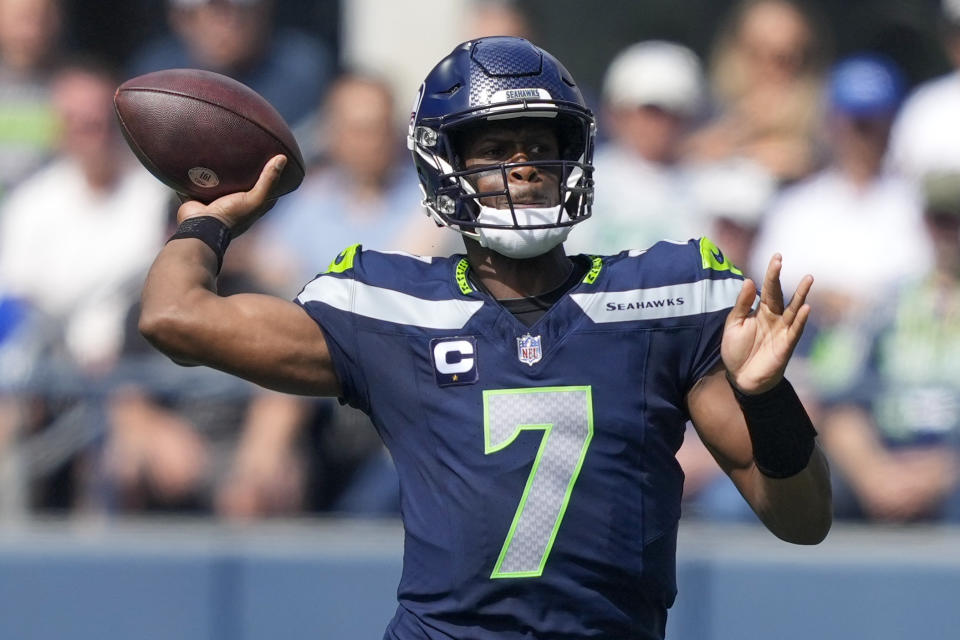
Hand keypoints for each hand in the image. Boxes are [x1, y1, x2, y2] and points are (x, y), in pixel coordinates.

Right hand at [177, 154, 286, 235]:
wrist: (200, 225)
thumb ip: (268, 181)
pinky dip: (202, 172)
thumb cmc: (231, 215)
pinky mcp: (201, 196)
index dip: (272, 176)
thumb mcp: (255, 199)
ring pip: (222, 182)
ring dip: (223, 171)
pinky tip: (203, 156)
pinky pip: (201, 181)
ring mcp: (217, 201)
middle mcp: (236, 204)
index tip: (275, 160)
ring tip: (225, 150)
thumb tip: (282, 158)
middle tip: (249, 149)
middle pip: (244, 184)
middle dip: (246, 171)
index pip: (268, 190)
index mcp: (252, 207)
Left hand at [722, 254, 811, 393]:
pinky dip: (800, 320)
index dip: (771, 273)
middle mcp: (774, 317)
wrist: (741, 377)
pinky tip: (806, 308)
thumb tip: (750, 280)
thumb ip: (742, 304)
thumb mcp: (734, 324)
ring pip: (793, 309)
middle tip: (780, 260)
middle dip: (779, 278)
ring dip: (801, 294)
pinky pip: (795, 330)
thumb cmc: (736, 350)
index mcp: (760, 311)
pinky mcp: (786, 344)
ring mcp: (782, 330)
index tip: (777, 257)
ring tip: (808, 279)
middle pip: (779, 294)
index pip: (767, 288)